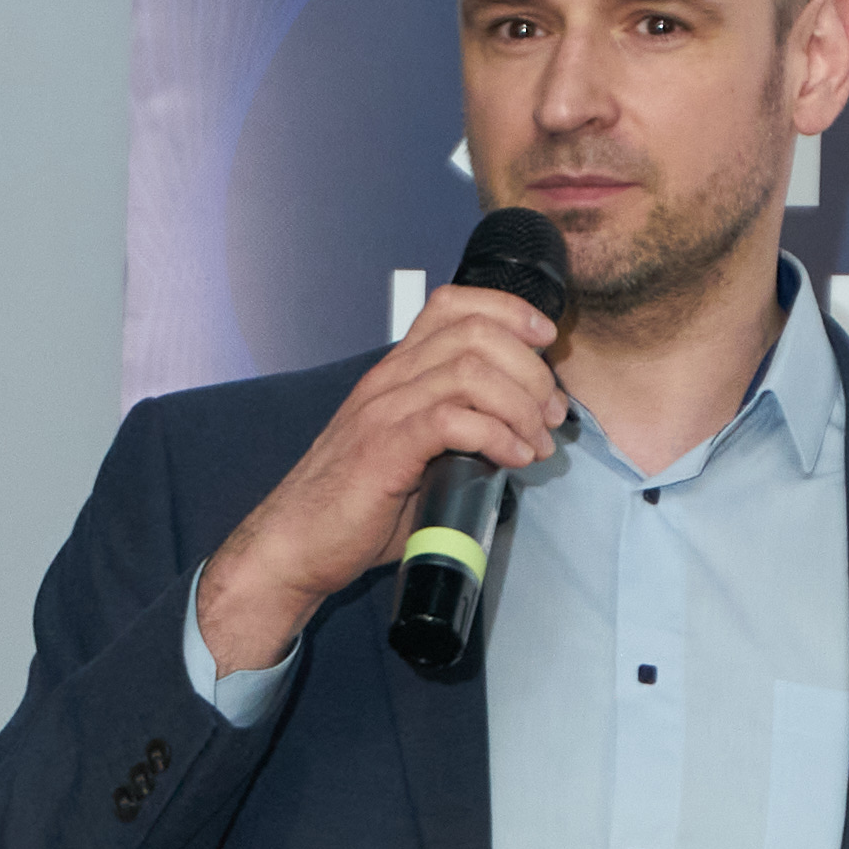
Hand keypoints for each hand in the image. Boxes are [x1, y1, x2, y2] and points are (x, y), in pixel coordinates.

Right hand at [193, 282, 567, 672]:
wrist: (296, 544)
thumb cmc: (355, 508)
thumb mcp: (413, 455)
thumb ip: (458, 436)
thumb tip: (518, 442)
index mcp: (396, 373)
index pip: (452, 304)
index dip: (509, 310)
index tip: (545, 342)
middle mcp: (389, 379)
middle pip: (475, 333)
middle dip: (530, 368)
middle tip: (551, 413)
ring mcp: (384, 411)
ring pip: (470, 371)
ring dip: (520, 403)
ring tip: (537, 441)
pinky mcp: (384, 448)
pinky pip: (453, 420)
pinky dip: (497, 435)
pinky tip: (513, 458)